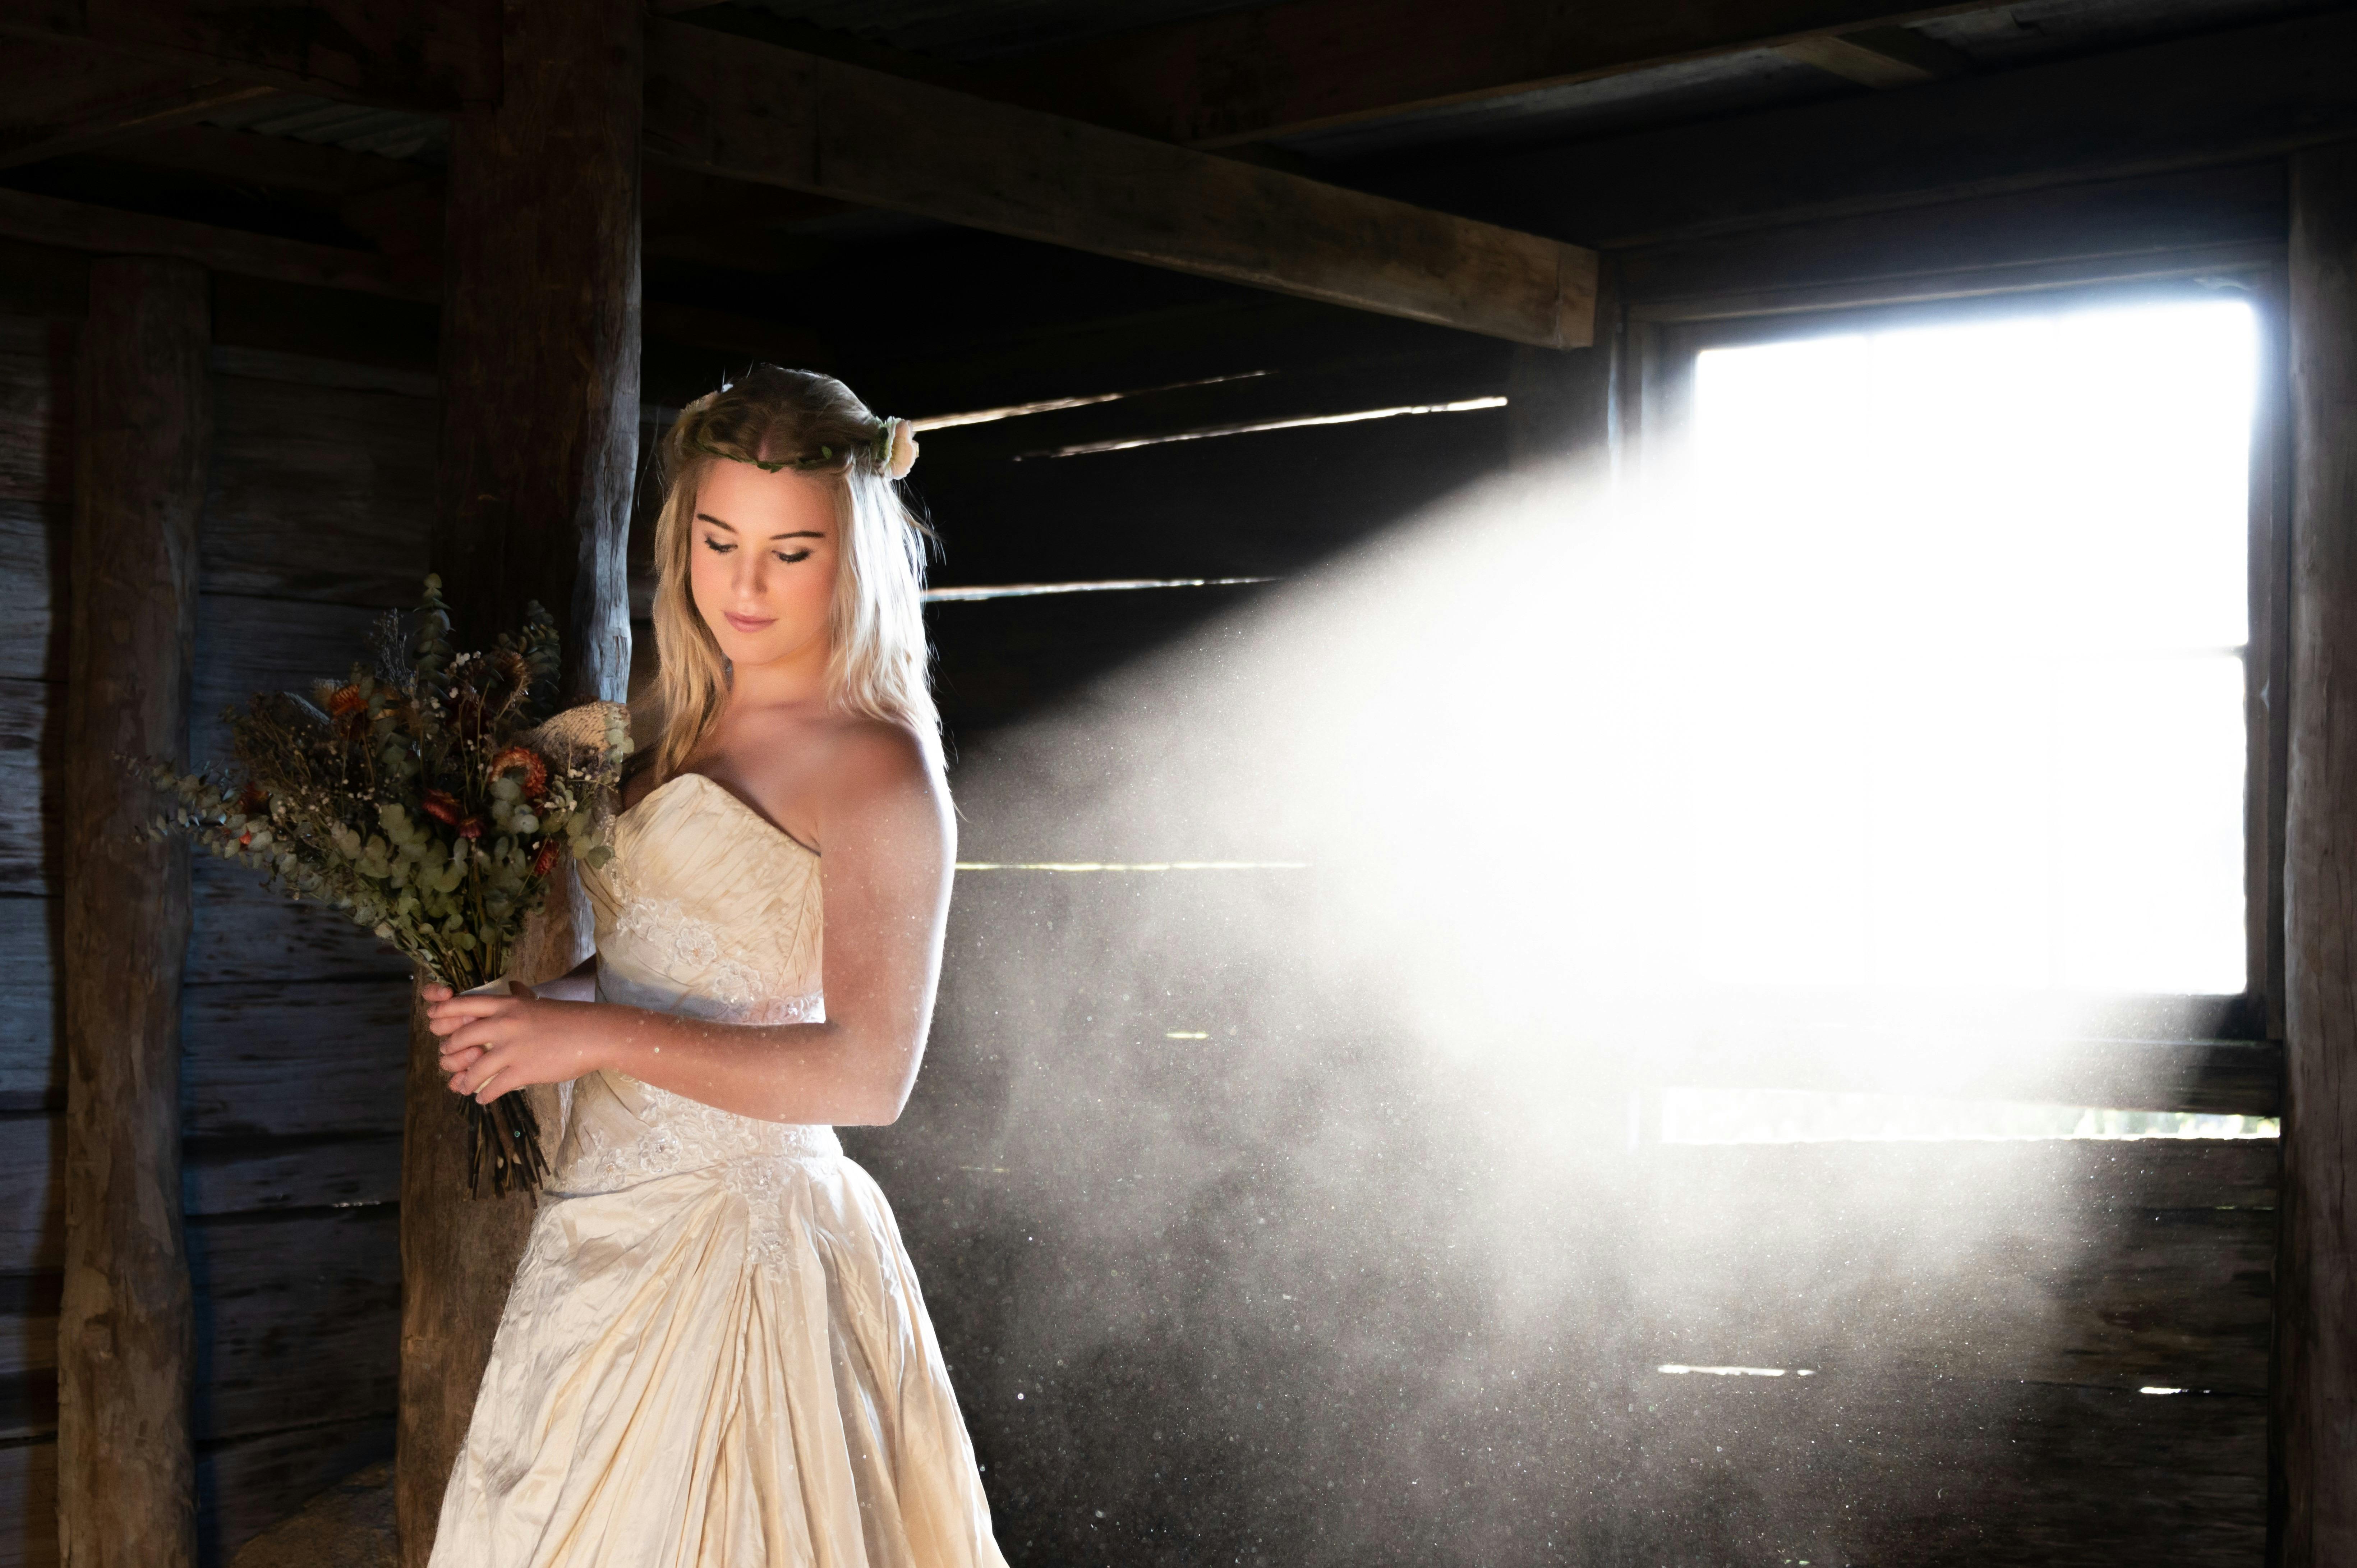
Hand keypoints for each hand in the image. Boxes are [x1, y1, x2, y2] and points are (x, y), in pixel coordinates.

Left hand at [424, 981, 613, 1103]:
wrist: (594, 1033)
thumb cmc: (569, 1018)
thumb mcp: (538, 1002)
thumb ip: (520, 996)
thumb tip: (513, 986)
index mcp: (506, 1005)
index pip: (462, 1005)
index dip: (442, 1014)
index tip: (433, 1022)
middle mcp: (504, 1024)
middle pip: (460, 1038)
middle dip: (450, 1052)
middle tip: (448, 1058)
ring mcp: (512, 1048)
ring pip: (473, 1068)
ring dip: (464, 1080)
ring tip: (464, 1085)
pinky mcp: (523, 1070)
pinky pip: (492, 1087)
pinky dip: (483, 1095)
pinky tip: (482, 1098)